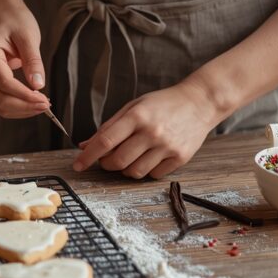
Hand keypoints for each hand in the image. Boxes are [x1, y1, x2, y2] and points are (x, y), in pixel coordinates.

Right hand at [0, 0, 49, 117]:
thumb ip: (33, 61)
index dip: (25, 95)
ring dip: (20, 110)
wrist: (2, 17)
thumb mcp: (28, 37)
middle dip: (24, 106)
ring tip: (41, 105)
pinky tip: (31, 103)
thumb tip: (38, 85)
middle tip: (47, 105)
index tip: (45, 100)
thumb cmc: (15, 22)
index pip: (5, 83)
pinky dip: (15, 108)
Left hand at [72, 78, 221, 178]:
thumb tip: (86, 145)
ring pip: (134, 172)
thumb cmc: (162, 103)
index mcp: (137, 116)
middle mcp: (152, 132)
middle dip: (105, 164)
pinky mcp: (180, 158)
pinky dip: (145, 170)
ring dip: (124, 169)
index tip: (77, 165)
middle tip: (105, 159)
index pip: (105, 141)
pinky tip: (148, 157)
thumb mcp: (133, 107)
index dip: (88, 156)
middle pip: (118, 161)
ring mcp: (167, 147)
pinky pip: (153, 174)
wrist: (200, 102)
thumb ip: (109, 126)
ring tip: (128, 156)